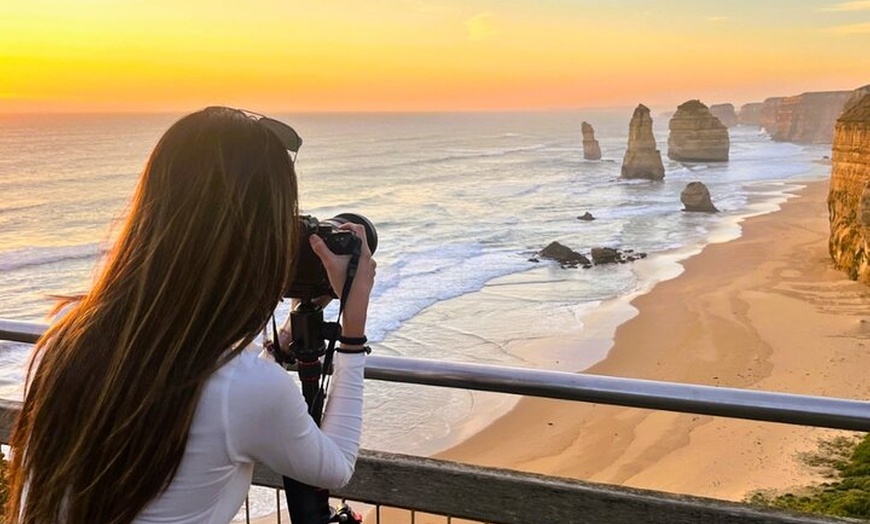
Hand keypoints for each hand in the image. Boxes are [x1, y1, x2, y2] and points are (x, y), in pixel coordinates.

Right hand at [309, 223, 375, 338]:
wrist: (355, 304)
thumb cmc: (346, 284)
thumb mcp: (330, 264)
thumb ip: (321, 249)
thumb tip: (313, 238)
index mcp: (362, 251)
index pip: (359, 229)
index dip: (349, 225)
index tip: (341, 228)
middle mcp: (369, 258)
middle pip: (360, 242)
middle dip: (348, 242)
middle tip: (337, 245)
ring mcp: (371, 268)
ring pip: (361, 255)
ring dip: (351, 254)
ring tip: (340, 260)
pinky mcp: (369, 276)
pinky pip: (363, 266)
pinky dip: (355, 265)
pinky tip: (346, 271)